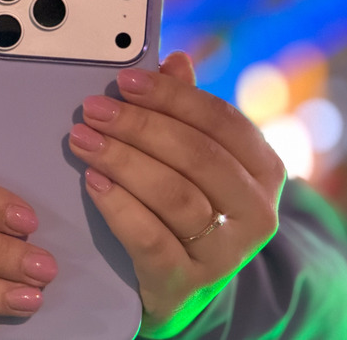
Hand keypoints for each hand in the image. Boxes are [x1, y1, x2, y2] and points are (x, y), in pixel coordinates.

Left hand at [68, 52, 283, 337]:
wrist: (183, 285)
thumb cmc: (189, 211)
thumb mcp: (195, 163)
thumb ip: (186, 114)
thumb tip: (175, 61)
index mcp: (263, 169)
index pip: (220, 121)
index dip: (170, 97)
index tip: (126, 81)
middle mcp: (256, 211)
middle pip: (196, 155)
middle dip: (139, 126)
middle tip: (95, 109)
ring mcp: (225, 252)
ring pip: (173, 194)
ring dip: (122, 160)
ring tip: (84, 140)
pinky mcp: (187, 282)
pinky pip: (149, 237)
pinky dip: (118, 205)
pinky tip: (94, 181)